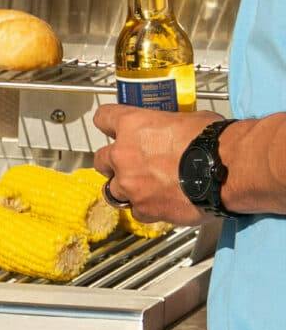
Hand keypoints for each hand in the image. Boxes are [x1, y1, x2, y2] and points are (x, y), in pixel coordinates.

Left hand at [92, 105, 220, 225]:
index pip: (103, 118)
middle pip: (100, 160)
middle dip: (113, 162)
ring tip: (145, 188)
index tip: (112, 128)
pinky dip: (146, 208)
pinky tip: (161, 204)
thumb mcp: (188, 119)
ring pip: (113, 190)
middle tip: (130, 164)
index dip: (109, 123)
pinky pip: (137, 211)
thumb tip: (171, 131)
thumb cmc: (213, 140)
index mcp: (132, 125)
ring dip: (126, 188)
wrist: (228, 170)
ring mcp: (131, 185)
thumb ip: (167, 127)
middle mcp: (123, 155)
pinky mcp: (145, 208)